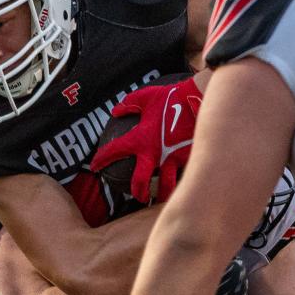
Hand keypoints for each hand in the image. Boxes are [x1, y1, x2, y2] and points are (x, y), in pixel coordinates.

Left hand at [90, 77, 202, 203]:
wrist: (200, 99)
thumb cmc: (172, 97)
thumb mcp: (146, 97)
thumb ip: (129, 103)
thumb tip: (116, 111)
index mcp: (140, 139)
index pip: (114, 151)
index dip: (101, 159)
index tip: (95, 167)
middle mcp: (154, 154)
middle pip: (140, 182)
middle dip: (137, 192)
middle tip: (137, 196)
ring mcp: (172, 159)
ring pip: (165, 186)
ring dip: (161, 194)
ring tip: (161, 198)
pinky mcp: (189, 159)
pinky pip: (182, 174)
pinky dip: (180, 180)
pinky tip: (183, 184)